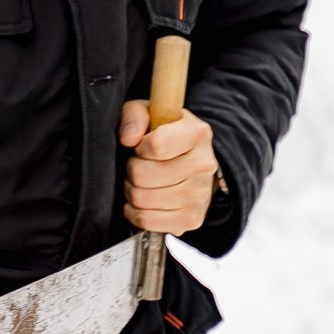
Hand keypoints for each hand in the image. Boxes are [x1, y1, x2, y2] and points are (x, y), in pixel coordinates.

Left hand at [118, 102, 222, 235]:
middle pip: (144, 175)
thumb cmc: (164, 135)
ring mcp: (201, 195)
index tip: (143, 147)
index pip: (156, 146)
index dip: (139, 147)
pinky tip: (145, 200)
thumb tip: (129, 138)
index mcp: (197, 134)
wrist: (189, 161)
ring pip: (142, 199)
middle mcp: (204, 165)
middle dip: (132, 170)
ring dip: (132, 191)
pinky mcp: (192, 219)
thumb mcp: (148, 112)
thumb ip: (134, 116)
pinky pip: (147, 220)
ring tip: (142, 182)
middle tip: (139, 166)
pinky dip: (136, 212)